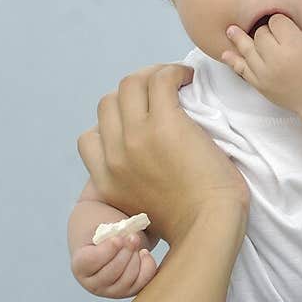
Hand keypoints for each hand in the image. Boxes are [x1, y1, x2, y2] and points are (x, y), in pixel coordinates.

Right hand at [71, 233, 156, 298]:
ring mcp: (111, 292)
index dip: (107, 250)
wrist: (108, 247)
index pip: (92, 261)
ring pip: (128, 278)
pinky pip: (142, 282)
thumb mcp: (101, 230)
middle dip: (125, 252)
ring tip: (135, 241)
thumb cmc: (103, 236)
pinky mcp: (129, 292)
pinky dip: (147, 266)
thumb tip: (131, 237)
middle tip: (133, 237)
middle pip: (112, 271)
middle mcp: (93, 284)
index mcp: (80, 266)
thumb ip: (111, 232)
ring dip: (135, 257)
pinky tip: (144, 253)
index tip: (118, 238)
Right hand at [78, 64, 248, 246]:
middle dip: (131, 94)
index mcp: (107, 181)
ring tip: (175, 81)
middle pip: (108, 104)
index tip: (136, 121)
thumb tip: (143, 167)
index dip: (111, 125)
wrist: (211, 229)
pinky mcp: (165, 123)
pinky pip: (160, 79)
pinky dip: (173, 72)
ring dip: (152, 75)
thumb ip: (132, 188)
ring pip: (130, 84)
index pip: (90, 138)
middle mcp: (115, 157)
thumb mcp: (142, 214)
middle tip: (159, 93)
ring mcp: (137, 138)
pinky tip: (188, 79)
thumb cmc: (192, 226)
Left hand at [221, 15, 301, 115]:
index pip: (276, 21)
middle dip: (266, 31)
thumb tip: (275, 24)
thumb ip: (294, 32)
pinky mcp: (259, 84)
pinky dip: (234, 61)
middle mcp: (275, 57)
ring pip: (247, 48)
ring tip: (230, 30)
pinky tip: (226, 54)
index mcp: (293, 44)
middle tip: (275, 37)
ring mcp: (264, 72)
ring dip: (239, 39)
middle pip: (260, 33)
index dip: (279, 21)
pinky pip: (242, 69)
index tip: (283, 25)